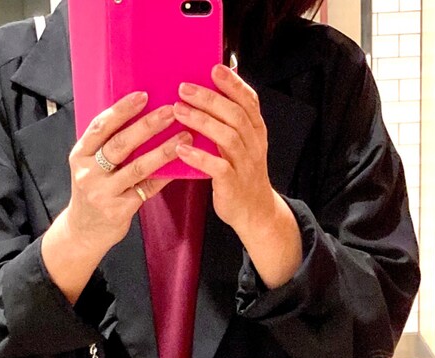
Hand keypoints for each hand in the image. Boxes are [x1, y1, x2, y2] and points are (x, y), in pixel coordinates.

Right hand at [63, 92, 192, 259]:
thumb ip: (105, 145)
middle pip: (120, 144)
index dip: (121, 110)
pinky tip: (179, 165)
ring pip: (137, 168)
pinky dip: (164, 175)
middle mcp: (88, 173)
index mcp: (80, 155)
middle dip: (147, 125)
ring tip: (183, 136)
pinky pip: (146, 189)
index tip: (143, 95)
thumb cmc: (92, 192)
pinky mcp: (119, 210)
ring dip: (163, 150)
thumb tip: (137, 114)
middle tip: (170, 111)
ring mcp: (104, 194)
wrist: (82, 232)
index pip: (100, 127)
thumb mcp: (89, 166)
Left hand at [173, 64, 302, 286]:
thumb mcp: (242, 145)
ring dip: (201, 121)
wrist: (254, 212)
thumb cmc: (241, 174)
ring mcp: (245, 165)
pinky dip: (199, 156)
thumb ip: (229, 122)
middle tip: (184, 88)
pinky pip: (218, 167)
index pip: (249, 101)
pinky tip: (181, 147)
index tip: (214, 68)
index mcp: (256, 131)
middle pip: (235, 114)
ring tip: (178, 111)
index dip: (233, 83)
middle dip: (209, 98)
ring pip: (227, 137)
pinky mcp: (233, 184)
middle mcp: (253, 145)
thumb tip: (208, 93)